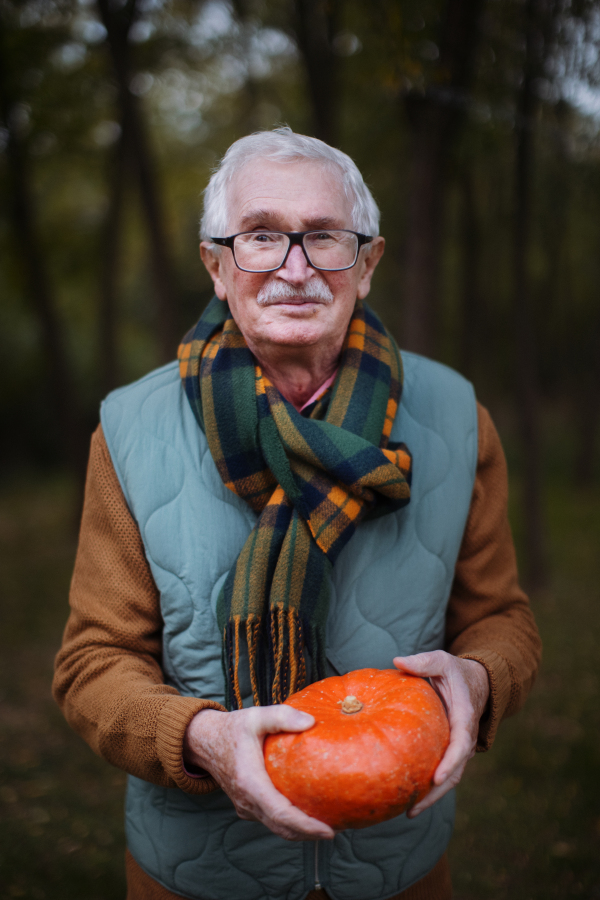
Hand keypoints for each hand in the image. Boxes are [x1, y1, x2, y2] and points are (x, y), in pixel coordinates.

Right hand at [183, 705, 334, 841]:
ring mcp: (245, 806)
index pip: (280, 813)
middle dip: (309, 834)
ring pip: (276, 827)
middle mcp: (246, 800)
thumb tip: (311, 722)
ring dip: (301, 832)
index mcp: (249, 781)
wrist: (204, 742)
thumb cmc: (233, 728)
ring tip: (329, 826)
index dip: (305, 825)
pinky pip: (271, 821)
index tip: (328, 830)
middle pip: (281, 827)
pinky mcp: (247, 806)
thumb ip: (282, 716)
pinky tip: (308, 815)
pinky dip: (290, 824)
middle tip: (338, 829)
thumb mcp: (256, 716)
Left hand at [392, 651, 489, 817]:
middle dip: (436, 792)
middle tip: (413, 808)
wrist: (474, 683)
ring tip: (408, 812)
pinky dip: (428, 787)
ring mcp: (458, 749)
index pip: (460, 746)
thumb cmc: (455, 672)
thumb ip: (423, 662)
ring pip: (449, 779)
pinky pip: (440, 772)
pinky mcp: (448, 752)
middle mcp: (464, 739)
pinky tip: (406, 797)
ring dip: (431, 796)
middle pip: (454, 772)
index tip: (437, 777)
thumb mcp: (442, 661)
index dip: (450, 762)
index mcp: (464, 718)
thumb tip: (397, 661)